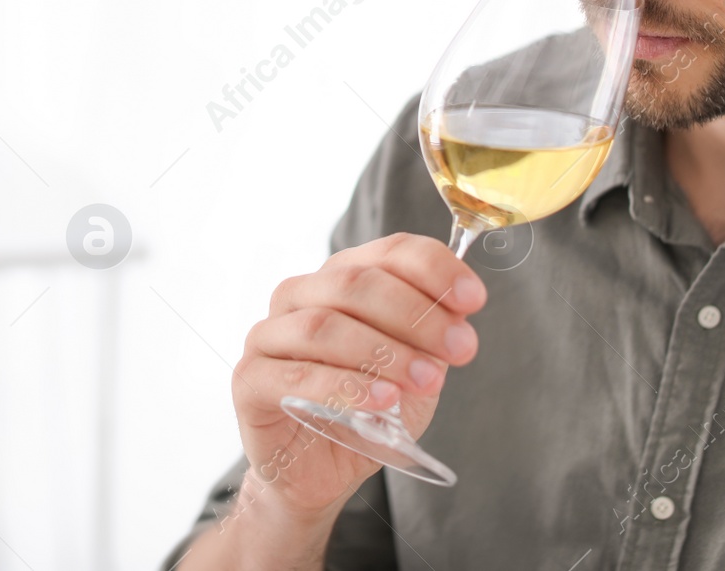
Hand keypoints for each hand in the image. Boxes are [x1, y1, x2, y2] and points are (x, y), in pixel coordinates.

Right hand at [228, 231, 486, 520]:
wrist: (319, 473)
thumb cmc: (367, 411)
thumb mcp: (413, 368)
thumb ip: (431, 337)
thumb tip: (460, 310)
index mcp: (340, 277)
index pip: (387, 251)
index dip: (434, 268)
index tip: (474, 300)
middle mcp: (299, 295)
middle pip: (355, 282)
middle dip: (416, 313)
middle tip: (460, 348)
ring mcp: (268, 335)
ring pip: (324, 325)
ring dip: (383, 350)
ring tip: (425, 379)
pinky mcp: (250, 380)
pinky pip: (295, 376)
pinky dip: (345, 386)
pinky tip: (382, 400)